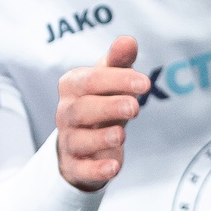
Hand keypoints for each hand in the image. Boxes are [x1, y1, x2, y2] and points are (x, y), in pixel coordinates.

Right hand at [55, 37, 148, 191]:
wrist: (86, 141)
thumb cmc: (102, 101)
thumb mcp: (111, 80)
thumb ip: (119, 61)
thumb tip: (128, 40)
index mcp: (73, 86)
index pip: (89, 80)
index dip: (116, 80)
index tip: (145, 83)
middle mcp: (65, 113)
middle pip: (81, 110)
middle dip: (108, 107)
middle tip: (135, 107)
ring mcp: (68, 141)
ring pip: (78, 140)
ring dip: (100, 137)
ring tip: (122, 134)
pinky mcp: (75, 166)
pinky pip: (80, 169)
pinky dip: (95, 169)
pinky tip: (114, 168)